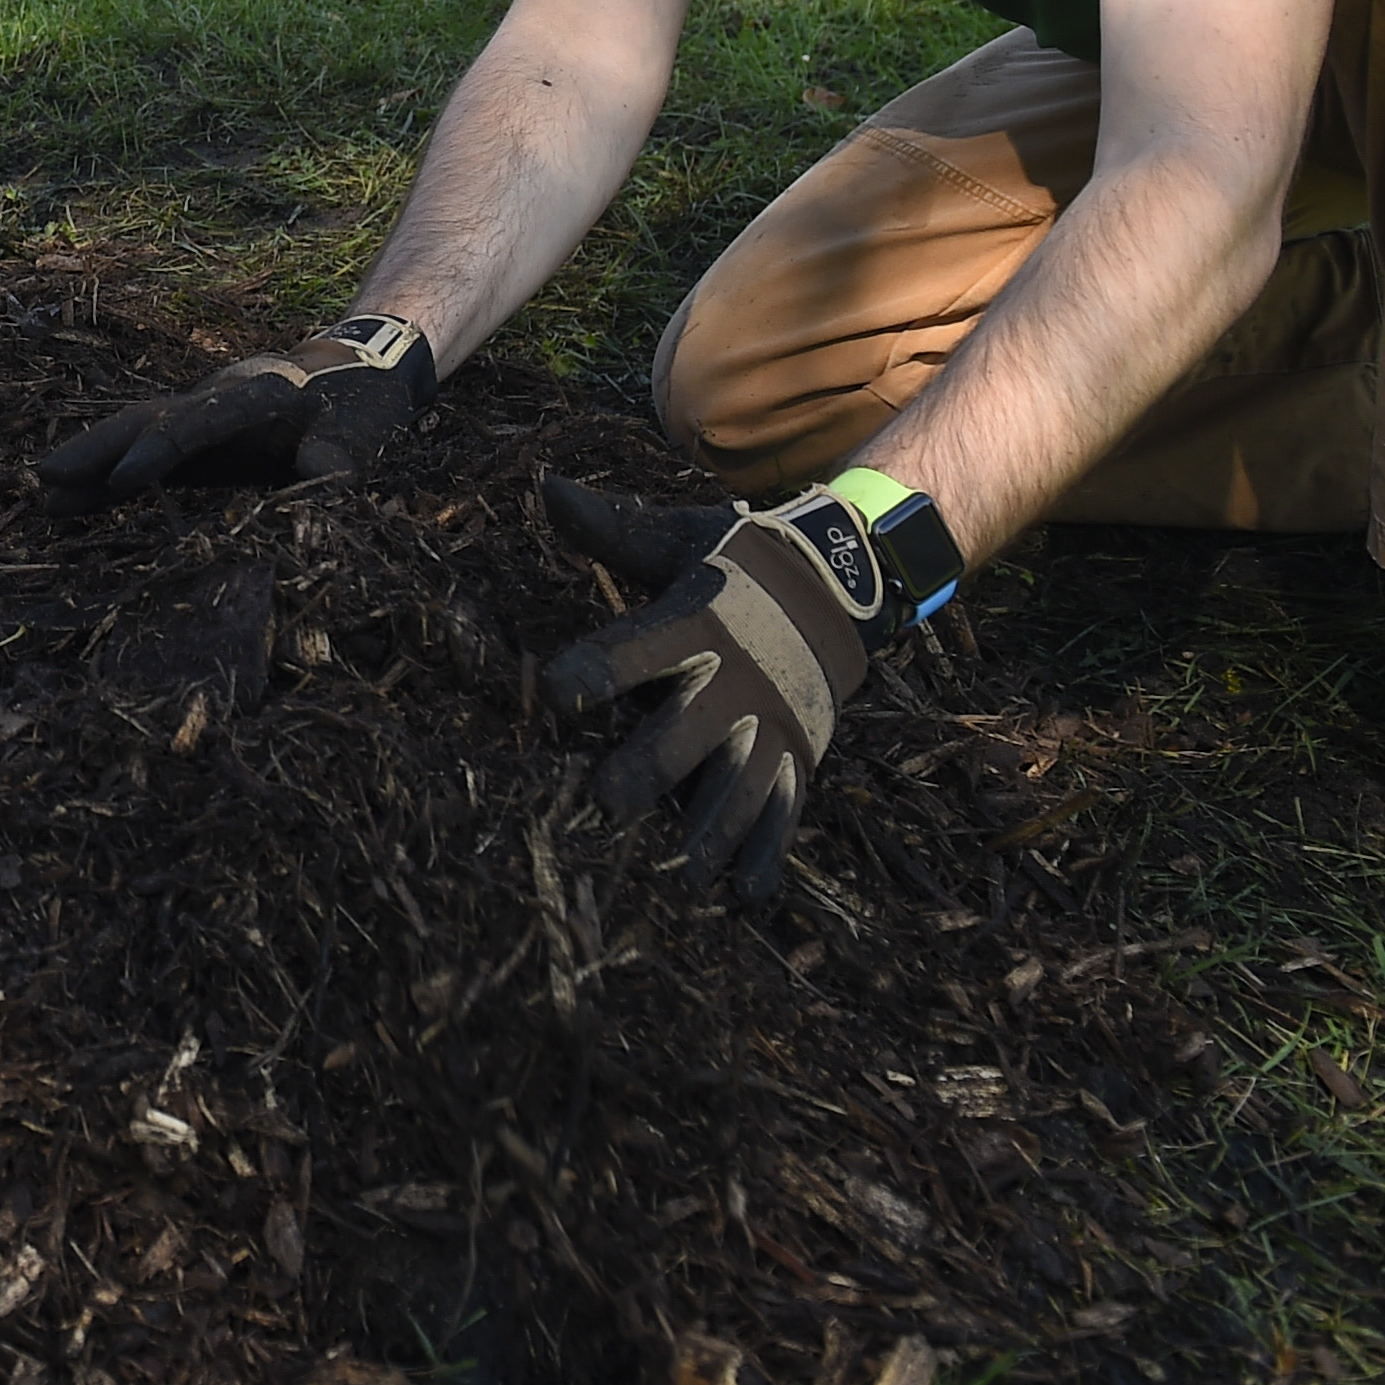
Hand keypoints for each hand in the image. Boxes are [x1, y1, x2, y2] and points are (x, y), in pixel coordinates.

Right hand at [34, 314, 433, 517]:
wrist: (357, 378)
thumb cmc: (360, 410)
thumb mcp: (360, 436)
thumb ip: (336, 461)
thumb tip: (317, 483)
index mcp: (257, 396)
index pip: (201, 421)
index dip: (163, 449)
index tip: (126, 480)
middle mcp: (217, 401)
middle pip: (148, 418)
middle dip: (99, 449)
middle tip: (49, 478)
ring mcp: (200, 419)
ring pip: (134, 434)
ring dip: (91, 463)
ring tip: (44, 495)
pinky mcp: (194, 444)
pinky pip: (142, 457)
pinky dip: (105, 480)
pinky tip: (67, 505)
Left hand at [534, 473, 913, 902]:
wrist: (841, 581)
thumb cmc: (736, 564)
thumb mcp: (680, 541)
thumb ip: (613, 530)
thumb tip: (544, 488)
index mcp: (695, 622)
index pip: (637, 648)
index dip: (596, 670)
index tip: (555, 695)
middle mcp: (736, 677)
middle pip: (687, 729)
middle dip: (650, 767)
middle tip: (607, 804)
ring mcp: (772, 721)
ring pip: (740, 782)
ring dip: (713, 829)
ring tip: (684, 876)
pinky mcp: (798, 752)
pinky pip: (785, 808)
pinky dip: (769, 852)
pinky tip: (748, 896)